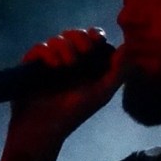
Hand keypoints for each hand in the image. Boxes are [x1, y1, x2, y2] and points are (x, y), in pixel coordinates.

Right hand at [4, 27, 125, 158]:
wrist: (45, 126)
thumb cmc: (75, 112)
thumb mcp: (101, 93)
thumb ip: (117, 73)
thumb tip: (127, 48)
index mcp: (87, 64)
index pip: (92, 39)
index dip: (95, 34)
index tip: (97, 38)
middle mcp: (69, 59)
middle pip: (75, 34)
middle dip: (80, 37)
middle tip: (84, 50)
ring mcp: (51, 60)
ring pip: (58, 39)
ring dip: (65, 47)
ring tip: (67, 64)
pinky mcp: (33, 63)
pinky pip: (41, 47)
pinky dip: (48, 52)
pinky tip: (54, 64)